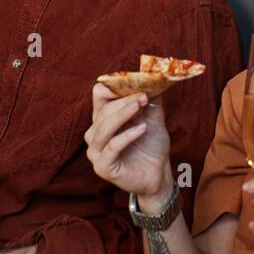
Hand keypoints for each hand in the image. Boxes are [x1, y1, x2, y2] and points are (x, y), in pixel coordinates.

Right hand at [85, 83, 172, 206]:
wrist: (159, 174)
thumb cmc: (152, 145)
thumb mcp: (153, 118)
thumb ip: (150, 100)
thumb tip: (153, 78)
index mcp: (103, 118)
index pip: (99, 94)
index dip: (114, 86)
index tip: (135, 82)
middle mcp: (95, 133)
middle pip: (103, 109)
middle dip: (123, 100)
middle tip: (143, 95)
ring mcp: (96, 151)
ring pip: (104, 127)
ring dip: (122, 114)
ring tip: (140, 106)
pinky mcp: (103, 167)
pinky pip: (112, 147)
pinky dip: (127, 136)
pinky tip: (142, 128)